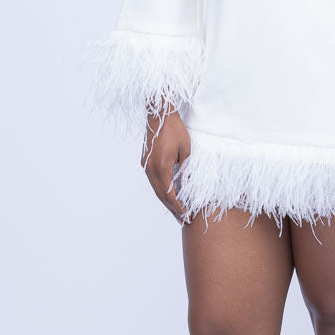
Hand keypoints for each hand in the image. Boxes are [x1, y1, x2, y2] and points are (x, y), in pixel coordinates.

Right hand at [141, 106, 190, 224]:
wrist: (159, 114)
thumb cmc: (175, 129)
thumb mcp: (187, 150)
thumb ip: (186, 169)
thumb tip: (189, 186)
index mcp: (161, 167)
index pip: (169, 194)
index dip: (178, 207)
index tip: (187, 215)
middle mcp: (150, 169)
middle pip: (161, 196)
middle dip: (172, 209)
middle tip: (183, 220)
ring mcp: (146, 166)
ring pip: (156, 190)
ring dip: (166, 201)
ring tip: (176, 211)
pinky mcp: (146, 162)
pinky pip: (153, 181)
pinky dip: (161, 191)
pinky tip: (169, 195)